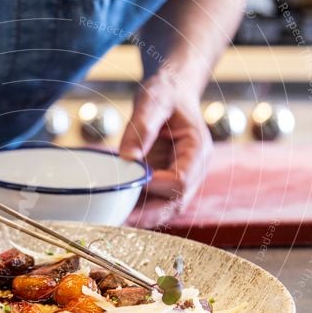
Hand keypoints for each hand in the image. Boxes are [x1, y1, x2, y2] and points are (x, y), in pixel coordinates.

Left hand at [119, 73, 211, 228]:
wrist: (172, 93)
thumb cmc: (166, 93)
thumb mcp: (154, 100)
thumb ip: (142, 127)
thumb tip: (128, 159)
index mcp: (198, 149)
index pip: (181, 180)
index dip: (157, 186)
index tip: (130, 184)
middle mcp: (194, 169)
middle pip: (176, 202)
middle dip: (148, 214)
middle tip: (118, 219)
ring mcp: (182, 178)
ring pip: (166, 208)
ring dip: (142, 217)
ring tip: (114, 219)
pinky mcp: (167, 182)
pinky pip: (156, 202)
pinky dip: (138, 209)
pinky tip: (117, 210)